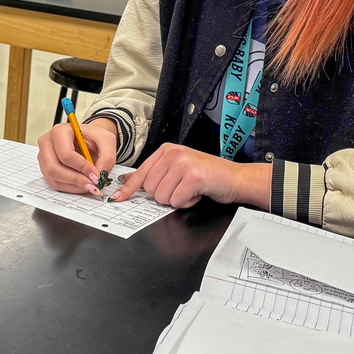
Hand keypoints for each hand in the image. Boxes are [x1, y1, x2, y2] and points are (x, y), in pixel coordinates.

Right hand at [37, 117, 117, 195]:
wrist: (88, 139)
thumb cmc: (93, 137)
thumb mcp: (107, 140)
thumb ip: (107, 157)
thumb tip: (100, 175)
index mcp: (59, 131)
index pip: (66, 154)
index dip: (82, 167)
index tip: (96, 175)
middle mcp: (47, 143)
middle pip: (54, 168)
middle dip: (76, 180)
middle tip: (93, 185)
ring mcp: (44, 157)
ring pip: (54, 178)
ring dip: (74, 185)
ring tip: (90, 185)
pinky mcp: (46, 168)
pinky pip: (55, 183)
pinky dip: (71, 188)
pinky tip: (83, 185)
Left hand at [110, 144, 271, 209]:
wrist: (236, 178)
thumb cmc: (207, 176)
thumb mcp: (178, 169)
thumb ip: (155, 173)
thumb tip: (129, 181)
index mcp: (166, 150)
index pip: (141, 173)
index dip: (129, 189)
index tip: (118, 198)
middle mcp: (172, 153)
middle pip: (150, 188)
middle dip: (166, 195)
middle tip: (182, 188)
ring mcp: (182, 164)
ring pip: (162, 197)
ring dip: (177, 199)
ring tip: (191, 190)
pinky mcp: (192, 177)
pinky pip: (177, 201)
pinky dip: (187, 203)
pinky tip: (198, 193)